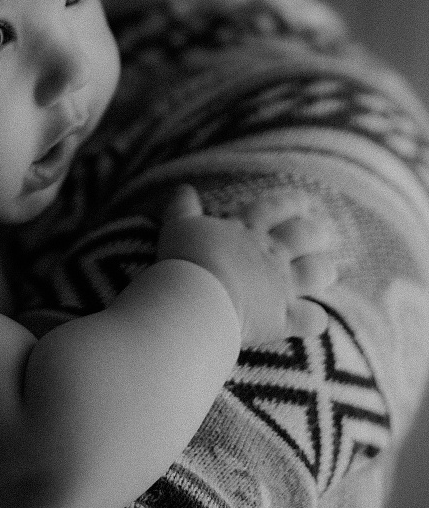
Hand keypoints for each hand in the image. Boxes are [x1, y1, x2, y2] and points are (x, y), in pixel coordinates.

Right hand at [157, 185, 337, 344]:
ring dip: (324, 270)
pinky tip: (316, 319)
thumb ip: (182, 207)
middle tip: (326, 233)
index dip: (291, 203)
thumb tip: (183, 188)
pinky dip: (316, 319)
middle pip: (304, 236)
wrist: (197, 298)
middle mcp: (269, 254)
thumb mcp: (178, 226)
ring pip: (316, 272)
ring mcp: (280, 285)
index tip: (305, 202)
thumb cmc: (185, 259)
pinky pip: (311, 319)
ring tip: (329, 271)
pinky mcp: (282, 317)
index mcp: (246, 230)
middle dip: (317, 233)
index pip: (274, 209)